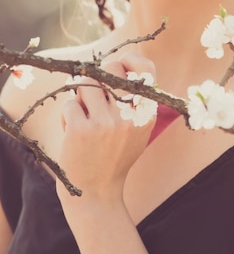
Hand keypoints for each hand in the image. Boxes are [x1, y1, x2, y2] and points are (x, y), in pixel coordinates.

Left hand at [56, 53, 155, 205]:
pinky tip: (73, 129)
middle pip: (112, 68)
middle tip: (94, 91)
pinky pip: (70, 103)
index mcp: (146, 114)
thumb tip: (123, 63)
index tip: (120, 64)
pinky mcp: (80, 131)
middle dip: (99, 75)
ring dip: (80, 96)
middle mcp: (129, 116)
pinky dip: (68, 114)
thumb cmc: (115, 155)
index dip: (131, 60)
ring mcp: (104, 123)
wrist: (96, 194)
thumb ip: (136, 101)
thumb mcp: (138, 130)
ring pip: (86, 83)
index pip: (146, 71)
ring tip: (84, 113)